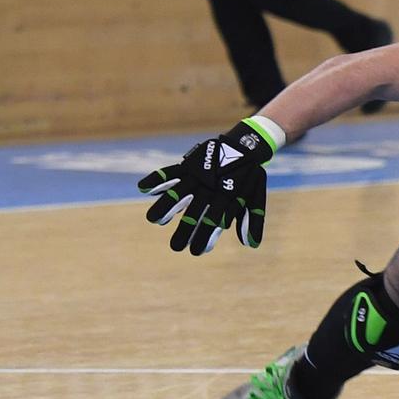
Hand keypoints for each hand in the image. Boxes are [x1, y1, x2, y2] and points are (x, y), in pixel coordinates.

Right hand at [136, 118, 278, 254]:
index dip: (204, 237)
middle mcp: (210, 188)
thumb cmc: (249, 178)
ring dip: (165, 206)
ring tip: (154, 219)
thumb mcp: (255, 199)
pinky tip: (143, 188)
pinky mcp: (189, 164)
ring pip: (178, 192)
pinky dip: (157, 177)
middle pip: (194, 212)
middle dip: (185, 231)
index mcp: (226, 198)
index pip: (213, 222)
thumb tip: (252, 245)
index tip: (196, 252)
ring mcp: (198, 175)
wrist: (247, 146)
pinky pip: (171, 171)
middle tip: (175, 247)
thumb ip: (252, 221)